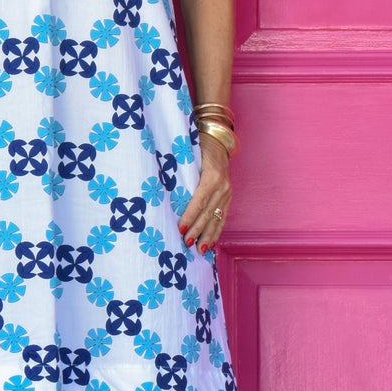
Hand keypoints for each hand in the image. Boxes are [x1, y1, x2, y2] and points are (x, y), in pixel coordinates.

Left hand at [178, 134, 231, 252]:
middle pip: (208, 213)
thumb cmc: (198, 146)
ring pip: (217, 218)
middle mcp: (223, 186)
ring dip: (208, 235)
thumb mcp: (189, 154)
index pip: (199, 200)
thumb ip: (181, 172)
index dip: (190, 216)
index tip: (180, 229)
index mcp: (212, 176)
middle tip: (186, 244)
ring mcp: (228, 192)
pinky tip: (211, 243)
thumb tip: (162, 190)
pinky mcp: (229, 197)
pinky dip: (217, 231)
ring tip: (200, 250)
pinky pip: (223, 217)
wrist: (218, 140)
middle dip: (197, 230)